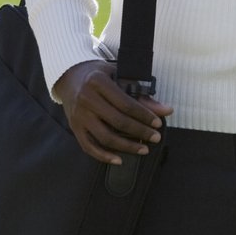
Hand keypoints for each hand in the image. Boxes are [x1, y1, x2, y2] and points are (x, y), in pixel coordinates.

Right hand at [54, 59, 172, 164]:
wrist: (68, 76)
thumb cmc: (97, 74)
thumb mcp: (118, 76)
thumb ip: (141, 94)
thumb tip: (166, 110)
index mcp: (98, 82)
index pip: (126, 104)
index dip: (144, 116)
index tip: (158, 124)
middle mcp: (86, 99)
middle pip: (118, 122)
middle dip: (140, 132)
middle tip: (155, 138)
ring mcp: (79, 115)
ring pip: (105, 137)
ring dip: (127, 147)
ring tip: (143, 149)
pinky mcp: (74, 127)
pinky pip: (89, 146)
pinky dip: (104, 156)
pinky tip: (119, 160)